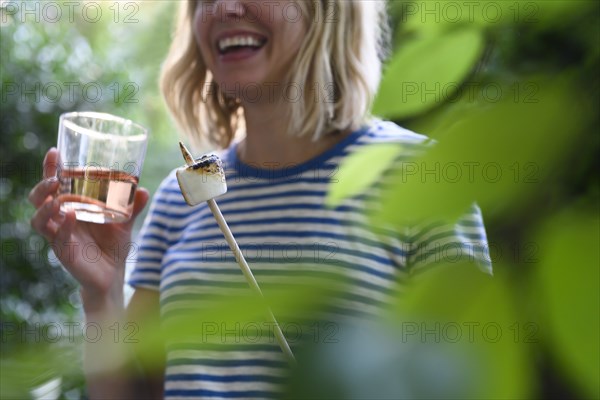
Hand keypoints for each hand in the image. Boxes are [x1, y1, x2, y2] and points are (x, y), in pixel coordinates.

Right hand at [29, 148, 149, 308]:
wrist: (113, 275)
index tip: (54, 152)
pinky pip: (56, 238)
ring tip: (57, 197)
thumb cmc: (113, 246)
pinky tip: (71, 216)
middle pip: (38, 199)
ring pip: (38, 219)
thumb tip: (143, 190)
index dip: (50, 169)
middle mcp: (60, 220)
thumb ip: (132, 207)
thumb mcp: (124, 223)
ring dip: (45, 206)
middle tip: (55, 178)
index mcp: (71, 207)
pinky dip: (62, 226)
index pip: (54, 185)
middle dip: (42, 185)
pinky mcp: (64, 252)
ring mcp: (59, 236)